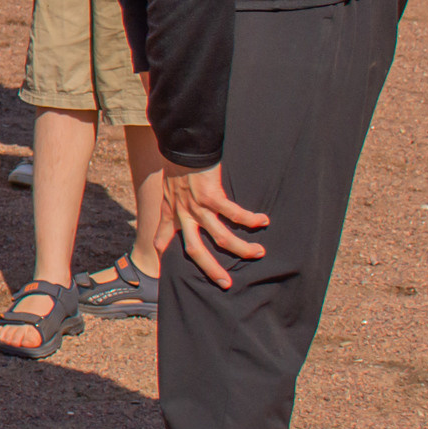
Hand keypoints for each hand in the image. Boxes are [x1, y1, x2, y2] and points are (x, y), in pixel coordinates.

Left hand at [155, 162, 266, 288]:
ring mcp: (197, 206)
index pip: (163, 240)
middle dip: (211, 269)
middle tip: (226, 284)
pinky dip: (249, 219)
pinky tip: (263, 221)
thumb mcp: (167, 187)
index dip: (165, 255)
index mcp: (171, 212)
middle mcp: (183, 214)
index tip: (167, 270)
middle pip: (195, 251)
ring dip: (241, 248)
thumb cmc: (177, 163)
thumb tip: (175, 203)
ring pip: (220, 237)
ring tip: (258, 253)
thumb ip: (172, 201)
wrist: (181, 144)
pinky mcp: (211, 195)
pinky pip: (234, 213)